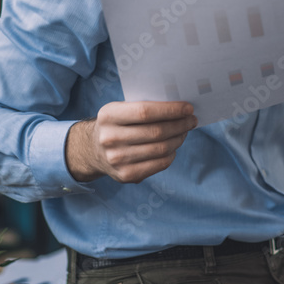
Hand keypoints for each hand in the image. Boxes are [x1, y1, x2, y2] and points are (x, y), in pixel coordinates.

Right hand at [64, 100, 196, 183]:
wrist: (92, 150)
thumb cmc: (115, 124)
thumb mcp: (119, 109)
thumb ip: (143, 107)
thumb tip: (179, 108)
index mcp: (108, 116)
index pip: (145, 112)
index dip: (170, 110)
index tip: (188, 107)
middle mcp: (110, 138)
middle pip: (156, 132)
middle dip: (180, 124)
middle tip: (191, 120)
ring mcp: (117, 160)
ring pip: (160, 149)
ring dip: (179, 138)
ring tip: (185, 131)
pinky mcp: (125, 175)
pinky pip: (158, 165)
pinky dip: (171, 154)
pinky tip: (174, 146)